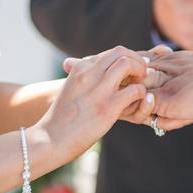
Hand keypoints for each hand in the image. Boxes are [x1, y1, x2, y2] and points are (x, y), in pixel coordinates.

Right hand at [39, 46, 147, 160]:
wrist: (50, 139)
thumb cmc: (61, 117)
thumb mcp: (71, 88)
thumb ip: (84, 76)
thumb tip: (83, 66)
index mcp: (80, 68)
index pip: (111, 52)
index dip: (127, 58)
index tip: (135, 66)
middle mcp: (89, 74)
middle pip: (121, 52)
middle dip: (136, 60)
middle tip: (142, 73)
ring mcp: (99, 90)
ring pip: (128, 64)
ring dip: (140, 72)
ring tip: (140, 84)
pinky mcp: (108, 108)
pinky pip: (135, 90)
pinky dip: (141, 93)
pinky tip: (138, 100)